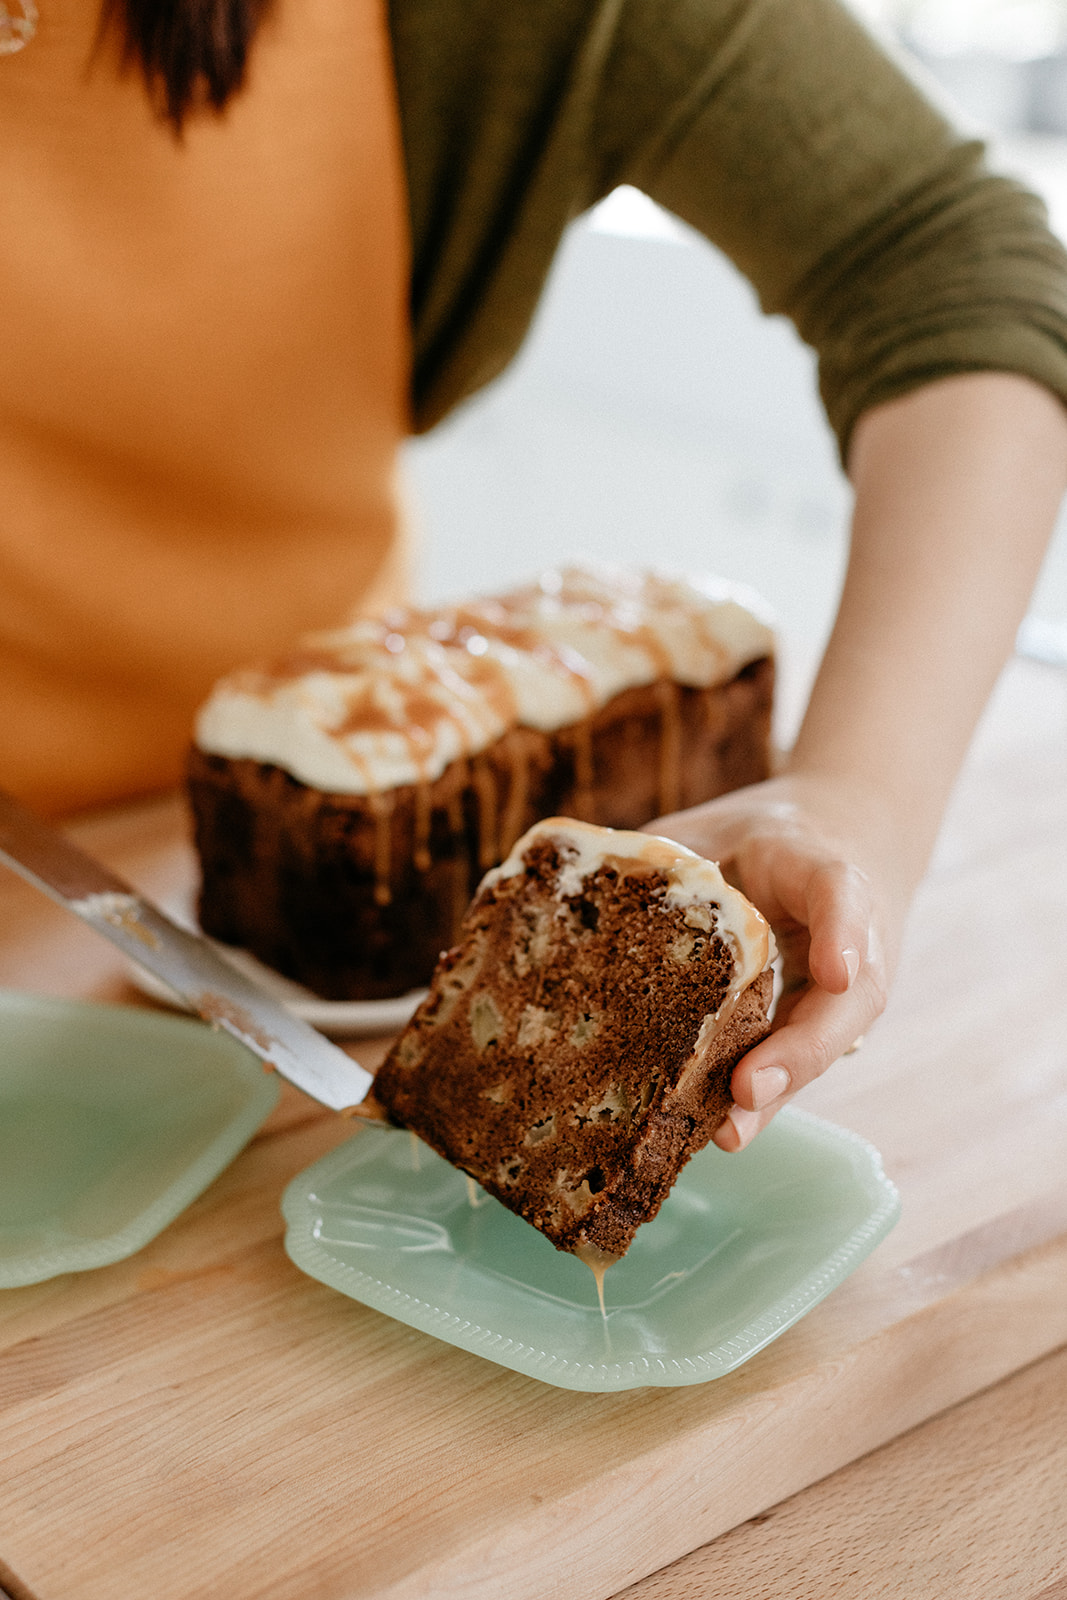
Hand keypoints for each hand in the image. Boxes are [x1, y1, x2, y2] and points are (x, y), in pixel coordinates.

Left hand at [649, 770, 904, 1150]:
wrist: (845, 833)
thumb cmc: (762, 836)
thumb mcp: (714, 826)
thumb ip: (666, 859)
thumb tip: (584, 894)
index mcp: (817, 864)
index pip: (839, 890)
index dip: (841, 929)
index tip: (833, 970)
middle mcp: (849, 932)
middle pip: (851, 994)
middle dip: (801, 1048)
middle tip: (747, 1089)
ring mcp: (849, 981)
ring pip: (831, 1041)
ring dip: (781, 1090)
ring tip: (728, 1132)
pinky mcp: (827, 1018)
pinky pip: (799, 1057)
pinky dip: (765, 1095)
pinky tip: (719, 1129)